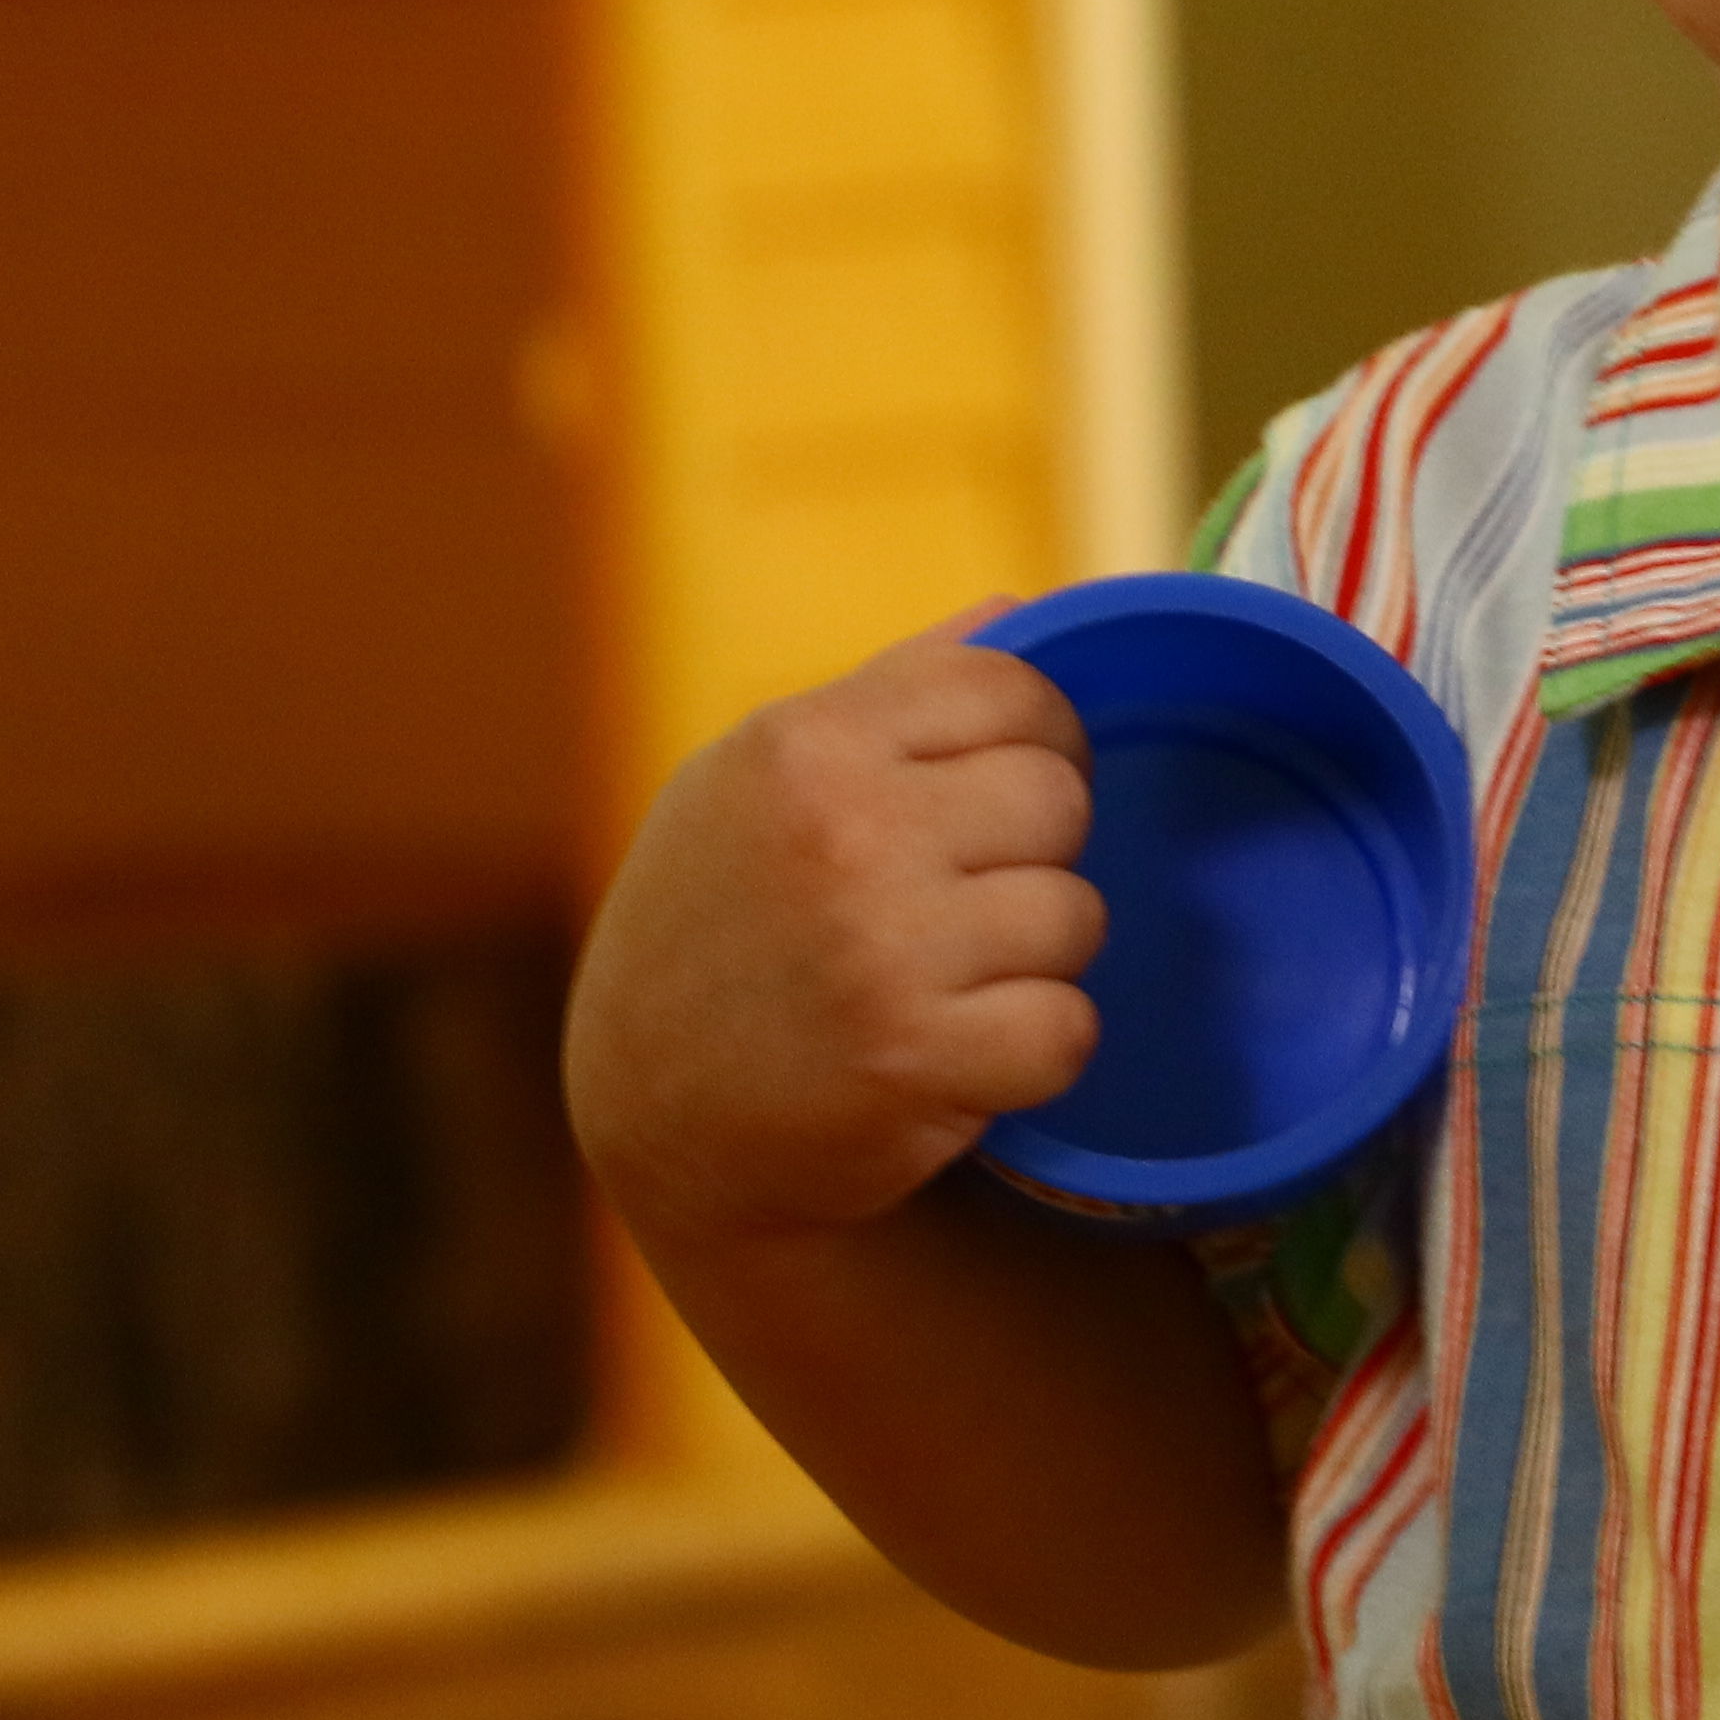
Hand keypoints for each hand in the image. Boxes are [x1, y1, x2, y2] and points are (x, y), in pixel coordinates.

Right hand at [568, 615, 1107, 1245]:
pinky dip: (1034, 1050)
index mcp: (811, 743)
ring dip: (1035, 959)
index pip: (1016, 690)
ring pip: (1077, 917)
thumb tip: (1014, 609)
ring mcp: (881, 950)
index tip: (1004, 795)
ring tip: (949, 978)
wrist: (643, 1111)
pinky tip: (963, 1050)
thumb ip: (892, 689)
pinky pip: (1067, 1028)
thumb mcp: (759, 776)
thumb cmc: (717, 921)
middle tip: (964, 900)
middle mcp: (846, 833)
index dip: (1039, 742)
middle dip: (1033, 854)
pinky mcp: (913, 1061)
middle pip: (1058, 799)